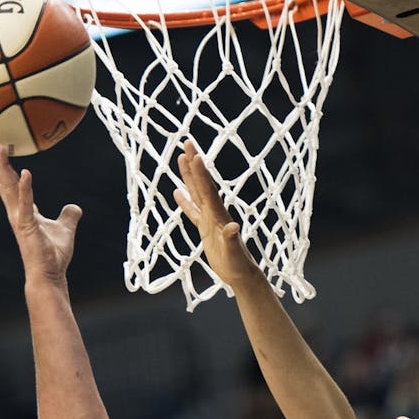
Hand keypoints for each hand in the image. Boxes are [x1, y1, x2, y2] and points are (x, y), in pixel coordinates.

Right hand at [0, 144, 82, 283]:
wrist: (50, 275)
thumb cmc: (53, 255)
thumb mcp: (65, 229)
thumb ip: (68, 216)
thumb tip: (75, 207)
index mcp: (23, 210)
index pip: (10, 184)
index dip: (2, 167)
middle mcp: (17, 212)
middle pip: (3, 182)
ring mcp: (20, 219)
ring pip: (9, 188)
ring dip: (4, 168)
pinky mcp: (27, 226)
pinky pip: (26, 203)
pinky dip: (26, 188)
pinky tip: (25, 173)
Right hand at [173, 140, 261, 288]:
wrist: (242, 275)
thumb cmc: (238, 266)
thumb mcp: (234, 255)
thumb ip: (232, 240)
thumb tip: (233, 226)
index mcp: (219, 216)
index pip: (208, 191)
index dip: (201, 174)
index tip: (194, 155)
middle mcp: (215, 213)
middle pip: (202, 184)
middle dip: (194, 164)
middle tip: (187, 142)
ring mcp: (210, 220)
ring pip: (196, 193)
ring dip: (189, 176)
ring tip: (181, 157)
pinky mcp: (206, 229)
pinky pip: (193, 212)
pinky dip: (185, 201)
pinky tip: (177, 192)